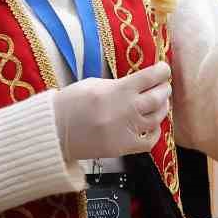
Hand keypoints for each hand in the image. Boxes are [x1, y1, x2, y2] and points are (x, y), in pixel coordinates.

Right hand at [53, 62, 171, 161]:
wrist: (54, 131)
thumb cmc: (71, 103)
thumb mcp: (95, 84)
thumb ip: (119, 84)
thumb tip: (141, 83)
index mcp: (117, 90)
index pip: (150, 77)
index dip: (162, 71)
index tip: (164, 70)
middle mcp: (126, 110)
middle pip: (158, 98)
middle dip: (164, 90)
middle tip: (163, 86)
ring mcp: (126, 130)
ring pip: (157, 118)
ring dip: (162, 108)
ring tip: (159, 102)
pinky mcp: (123, 148)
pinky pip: (149, 141)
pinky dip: (155, 132)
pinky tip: (152, 125)